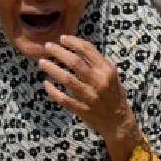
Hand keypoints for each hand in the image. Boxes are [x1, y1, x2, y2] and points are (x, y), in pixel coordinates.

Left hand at [38, 35, 140, 160]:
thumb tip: (79, 49)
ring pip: (66, 79)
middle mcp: (99, 82)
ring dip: (52, 69)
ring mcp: (90, 96)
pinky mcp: (82, 109)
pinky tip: (46, 83)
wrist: (118, 122)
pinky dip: (52, 90)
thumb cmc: (115, 96)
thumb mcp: (113, 76)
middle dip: (58, 52)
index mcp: (107, 71)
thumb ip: (99, 64)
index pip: (88, 50)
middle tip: (47, 46)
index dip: (73, 42)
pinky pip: (63, 98)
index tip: (62, 38)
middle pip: (74, 62)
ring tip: (42, 63)